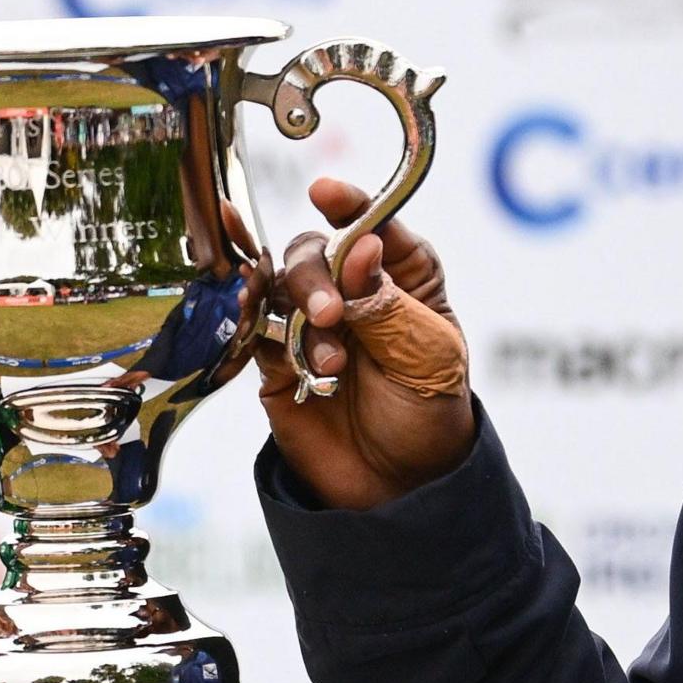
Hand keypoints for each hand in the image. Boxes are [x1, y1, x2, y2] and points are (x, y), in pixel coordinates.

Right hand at [254, 178, 474, 510]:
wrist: (396, 489)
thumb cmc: (427, 415)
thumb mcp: (427, 357)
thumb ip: (388, 303)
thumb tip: (361, 246)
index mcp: (403, 278)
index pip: (372, 225)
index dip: (349, 205)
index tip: (326, 193)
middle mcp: (353, 292)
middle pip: (314, 252)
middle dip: (316, 276)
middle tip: (330, 315)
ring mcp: (311, 325)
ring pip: (281, 288)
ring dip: (298, 318)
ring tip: (329, 368)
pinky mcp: (277, 360)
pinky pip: (255, 330)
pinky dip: (260, 333)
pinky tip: (285, 356)